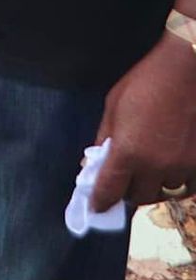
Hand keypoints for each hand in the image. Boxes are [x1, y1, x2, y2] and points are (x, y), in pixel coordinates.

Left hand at [90, 33, 195, 211]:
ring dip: (152, 187)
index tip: (95, 207)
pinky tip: (171, 172)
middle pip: (138, 197)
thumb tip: (93, 163)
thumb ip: (104, 139)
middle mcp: (156, 166)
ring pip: (164, 192)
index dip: (99, 201)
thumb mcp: (113, 109)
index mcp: (128, 152)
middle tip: (122, 182)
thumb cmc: (144, 84)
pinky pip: (188, 186)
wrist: (185, 72)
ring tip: (147, 173)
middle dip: (126, 192)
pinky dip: (177, 183)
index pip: (109, 190)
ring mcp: (183, 166)